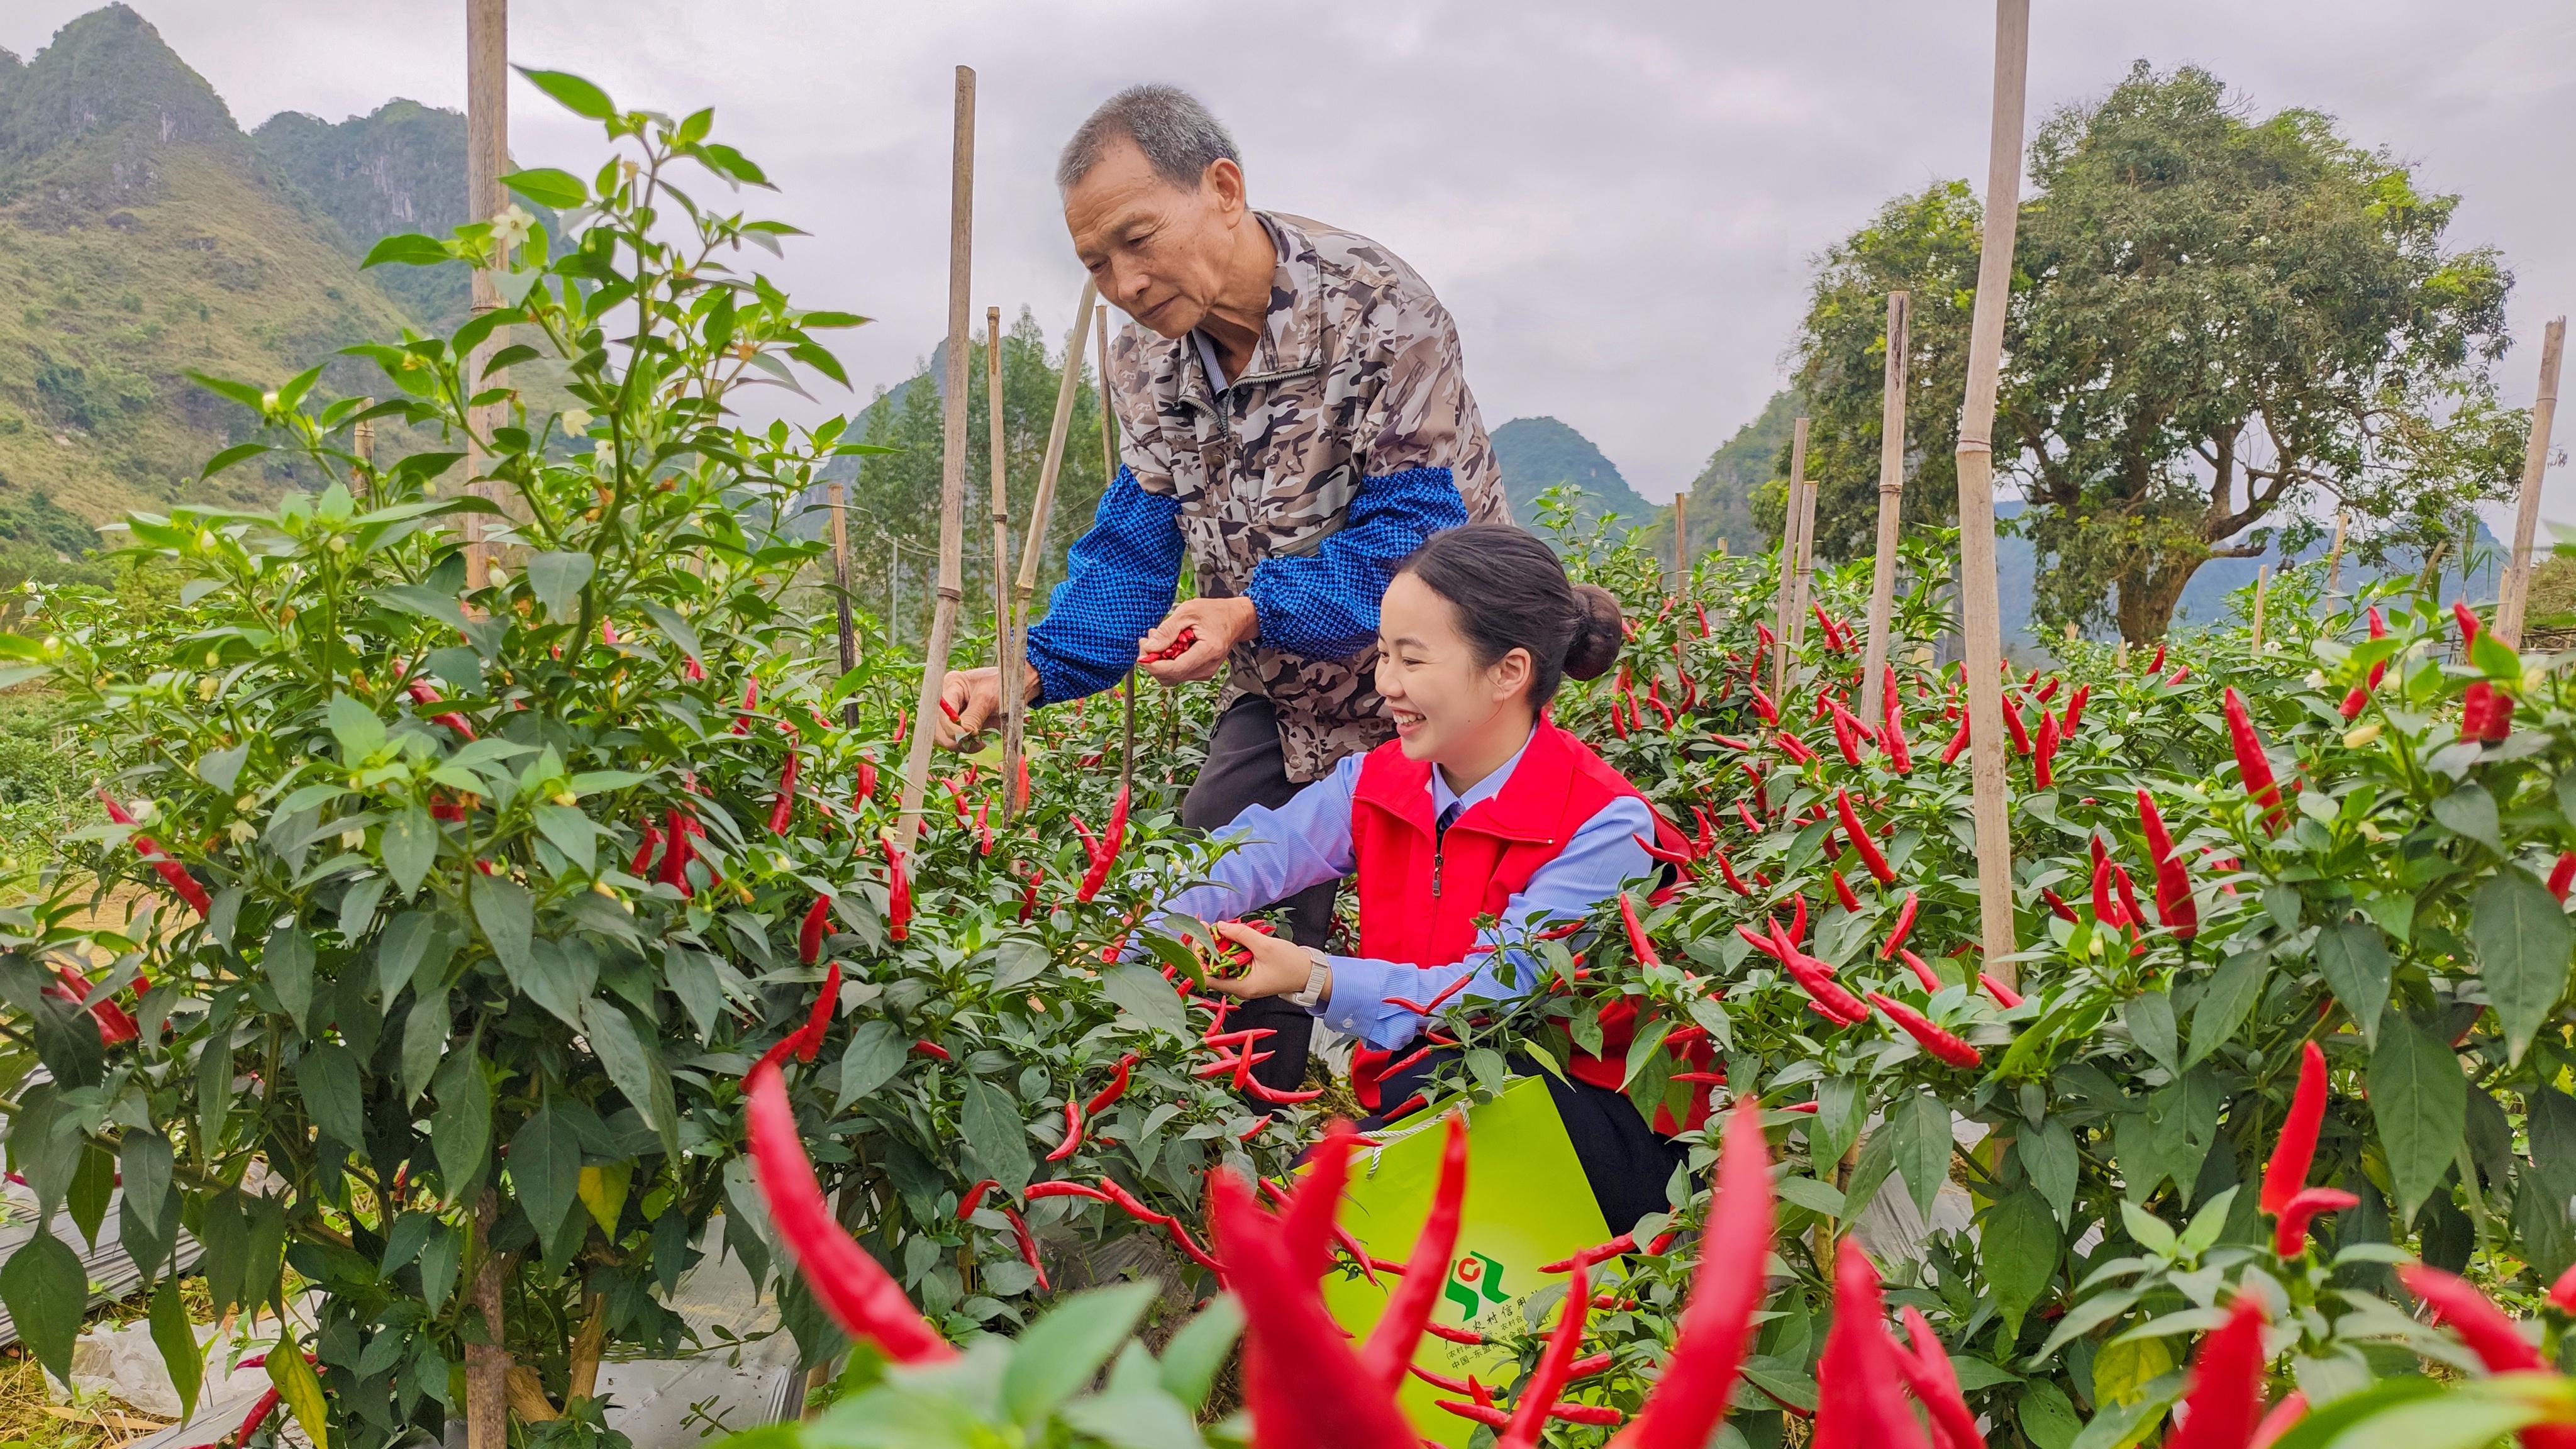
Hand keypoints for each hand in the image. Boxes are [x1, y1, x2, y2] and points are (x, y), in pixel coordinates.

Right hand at [934, 666, 1035, 748]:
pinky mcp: (960, 725)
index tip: (970, 735)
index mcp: (952, 684)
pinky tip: (980, 741)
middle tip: (975, 743)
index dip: (952, 728)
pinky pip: (955, 741)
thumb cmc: (1004, 687)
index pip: (942, 711)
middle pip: (937, 727)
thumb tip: (962, 736)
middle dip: (953, 739)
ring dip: (960, 744)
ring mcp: (952, 713)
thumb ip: (974, 716)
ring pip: (944, 737)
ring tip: (980, 742)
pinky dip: (966, 745)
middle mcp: (947, 699)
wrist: (1018, 688)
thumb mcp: (989, 699)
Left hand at [1137, 597, 1257, 684]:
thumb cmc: (1216, 612)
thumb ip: (1167, 630)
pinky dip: (1168, 662)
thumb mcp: (1188, 612)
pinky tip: (1167, 646)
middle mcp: (1207, 667)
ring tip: (1157, 640)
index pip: (1174, 669)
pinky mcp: (1201, 671)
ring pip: (1172, 676)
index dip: (1153, 664)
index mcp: (1207, 651)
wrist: (1236, 618)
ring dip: (1159, 662)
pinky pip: (1179, 672)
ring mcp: (1205, 671)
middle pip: (1170, 677)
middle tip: (1147, 641)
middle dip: (1153, 662)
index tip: (1142, 653)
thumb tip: (1149, 647)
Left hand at [1203, 920, 1319, 1002]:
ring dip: (1219, 946)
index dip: (1199, 956)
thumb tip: (1219, 926)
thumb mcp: (1265, 946)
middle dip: (1208, 947)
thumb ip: (1242, 935)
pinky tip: (1231, 935)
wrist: (1311, 974)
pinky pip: (1233, 962)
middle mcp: (1239, 987)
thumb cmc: (1291, 964)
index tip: (1200, 935)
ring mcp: (1244, 981)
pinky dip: (1230, 949)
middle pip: (1213, 969)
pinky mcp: (1249, 974)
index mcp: (1241, 987)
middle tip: (1208, 925)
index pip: (1207, 977)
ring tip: (1218, 927)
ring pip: (1223, 964)